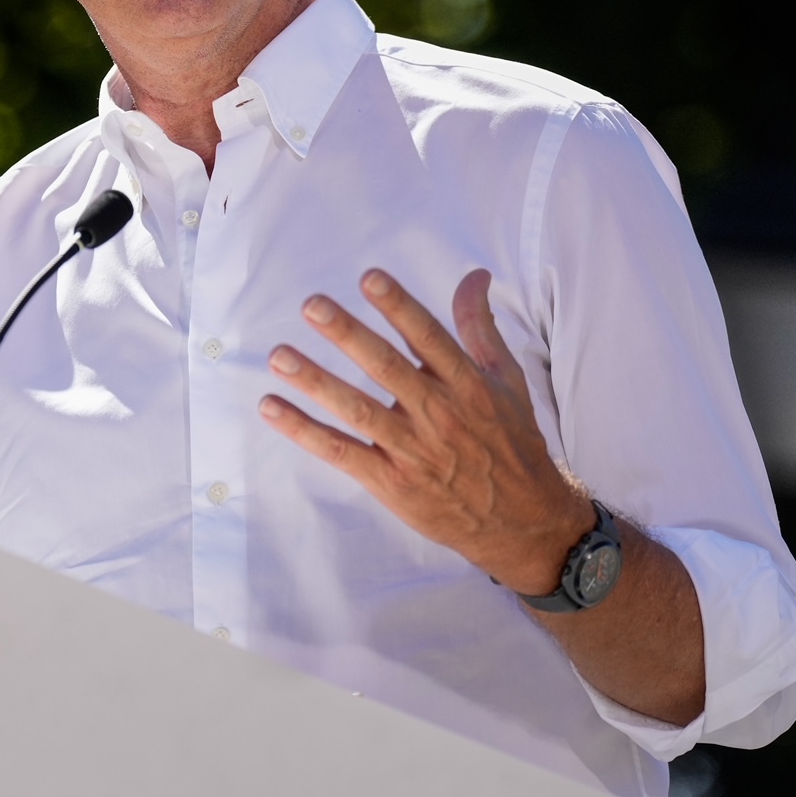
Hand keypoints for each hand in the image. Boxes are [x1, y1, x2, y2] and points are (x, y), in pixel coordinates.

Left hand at [260, 267, 591, 594]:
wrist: (523, 522)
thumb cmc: (511, 442)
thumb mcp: (507, 380)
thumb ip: (480, 326)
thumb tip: (474, 274)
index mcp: (467, 384)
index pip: (428, 337)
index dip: (399, 307)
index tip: (369, 278)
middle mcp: (439, 414)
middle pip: (386, 368)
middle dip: (348, 335)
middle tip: (312, 305)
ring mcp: (413, 450)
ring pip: (358, 411)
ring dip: (316, 382)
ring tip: (279, 355)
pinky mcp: (392, 483)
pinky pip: (341, 452)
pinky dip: (305, 432)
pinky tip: (272, 407)